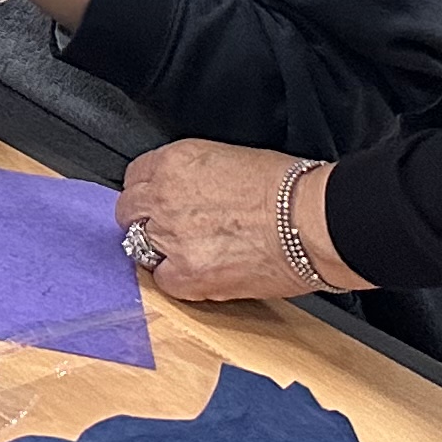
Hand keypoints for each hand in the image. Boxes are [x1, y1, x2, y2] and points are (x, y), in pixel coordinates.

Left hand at [116, 141, 364, 299]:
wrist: (311, 222)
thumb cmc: (288, 189)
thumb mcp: (228, 160)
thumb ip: (194, 177)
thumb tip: (189, 193)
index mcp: (174, 162)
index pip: (136, 178)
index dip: (149, 194)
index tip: (159, 204)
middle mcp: (163, 197)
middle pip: (129, 212)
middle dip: (146, 220)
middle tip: (170, 231)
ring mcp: (171, 237)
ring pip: (140, 246)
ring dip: (159, 250)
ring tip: (190, 254)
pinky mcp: (188, 274)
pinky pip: (164, 281)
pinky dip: (178, 280)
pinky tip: (200, 274)